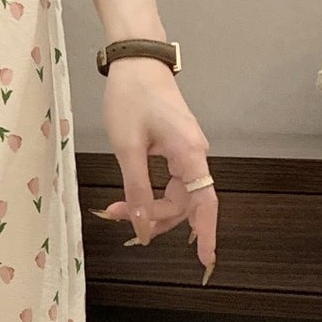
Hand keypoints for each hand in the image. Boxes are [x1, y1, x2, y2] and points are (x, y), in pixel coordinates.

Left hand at [91, 57, 218, 282]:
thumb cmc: (131, 97)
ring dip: (147, 206)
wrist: (136, 61)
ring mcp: (187, 150)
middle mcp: (195, 154)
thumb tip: (142, 226)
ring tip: (115, 208)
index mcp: (189, 154)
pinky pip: (169, 180)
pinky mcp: (176, 146)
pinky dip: (149, 192)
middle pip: (184, 203)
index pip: (204, 204)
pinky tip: (131, 199)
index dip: (207, 234)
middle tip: (114, 215)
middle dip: (153, 217)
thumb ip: (136, 189)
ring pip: (174, 194)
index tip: (207, 261)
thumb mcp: (127, 147)